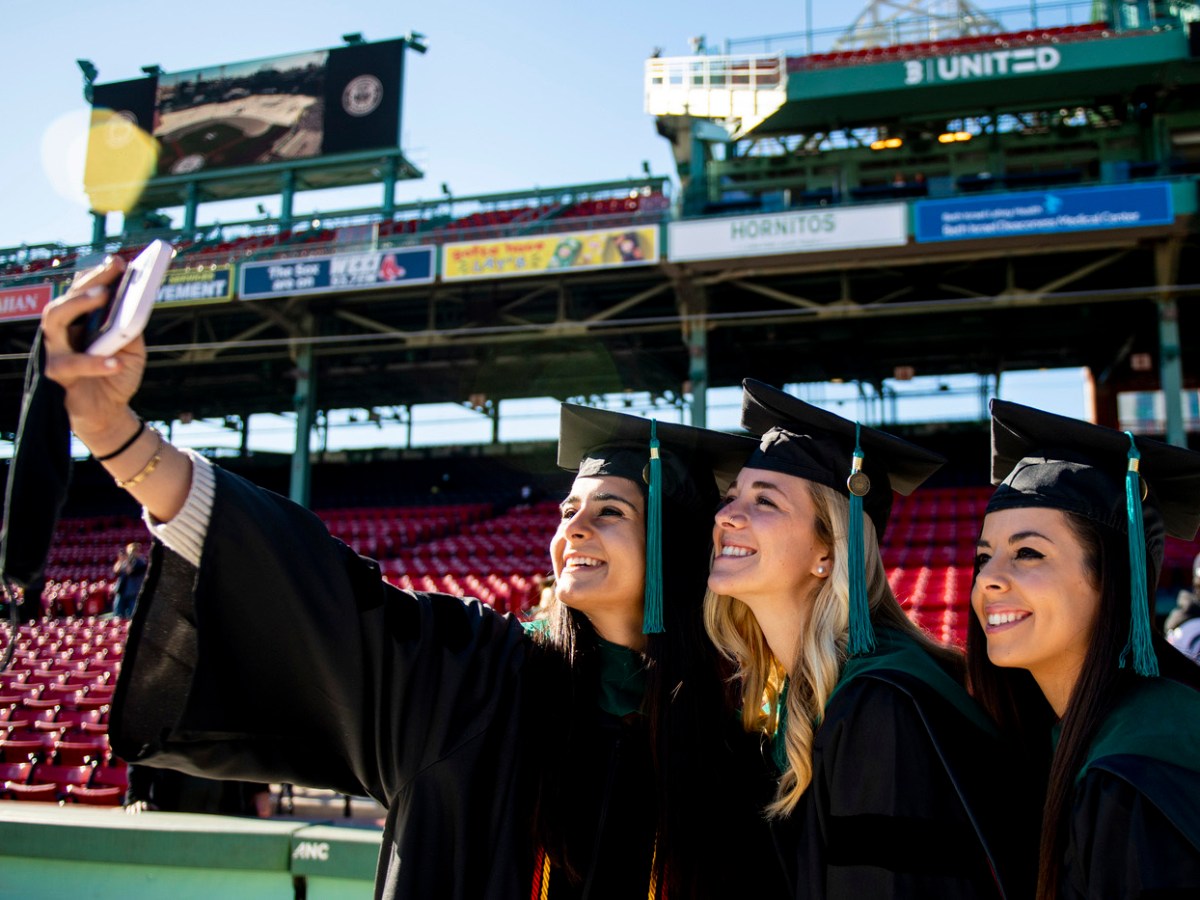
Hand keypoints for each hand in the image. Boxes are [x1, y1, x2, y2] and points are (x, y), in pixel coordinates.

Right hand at [41, 256, 144, 453]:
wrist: (109, 414)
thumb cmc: (117, 377)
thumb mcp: (132, 350)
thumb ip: (130, 328)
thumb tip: (136, 302)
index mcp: (80, 322)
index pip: (83, 292)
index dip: (99, 275)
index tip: (119, 261)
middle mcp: (63, 332)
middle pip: (64, 299)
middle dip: (85, 284)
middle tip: (109, 277)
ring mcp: (55, 352)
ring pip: (54, 321)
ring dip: (77, 305)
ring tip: (105, 298)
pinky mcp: (57, 375)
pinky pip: (72, 365)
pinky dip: (95, 362)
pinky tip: (115, 361)